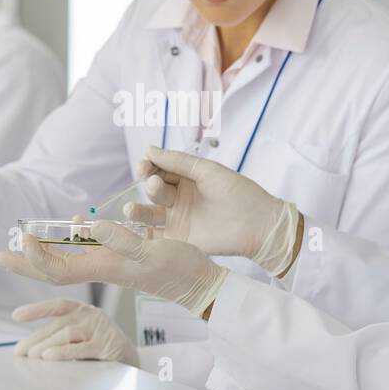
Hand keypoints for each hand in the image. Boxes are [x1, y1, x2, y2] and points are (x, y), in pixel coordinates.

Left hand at [0, 219, 226, 317]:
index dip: (35, 255)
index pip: (56, 268)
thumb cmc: (179, 269)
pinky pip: (88, 251)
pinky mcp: (122, 259)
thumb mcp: (152, 250)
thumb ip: (122, 239)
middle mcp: (101, 268)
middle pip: (52, 269)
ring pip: (67, 260)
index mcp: (103, 267)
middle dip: (25, 263)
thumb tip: (89, 227)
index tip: (23, 236)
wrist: (200, 284)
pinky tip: (75, 225)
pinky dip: (74, 240)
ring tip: (25, 241)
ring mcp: (111, 265)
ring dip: (43, 252)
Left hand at [12, 298, 137, 364]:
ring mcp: (100, 328)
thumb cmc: (98, 346)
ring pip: (68, 333)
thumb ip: (58, 337)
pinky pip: (81, 348)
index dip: (36, 309)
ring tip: (33, 356)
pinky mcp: (106, 344)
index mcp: (82, 310)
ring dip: (47, 345)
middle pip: (58, 324)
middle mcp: (91, 315)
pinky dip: (63, 352)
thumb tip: (27, 348)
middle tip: (21, 351)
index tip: (16, 315)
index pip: (57, 305)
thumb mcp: (78, 336)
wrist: (128, 358)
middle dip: (36, 338)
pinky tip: (49, 357)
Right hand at [124, 145, 301, 275]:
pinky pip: (155, 237)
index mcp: (187, 178)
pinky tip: (133, 232)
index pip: (159, 169)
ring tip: (131, 210)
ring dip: (138, 210)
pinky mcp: (179, 240)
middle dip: (150, 185)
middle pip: (154, 189)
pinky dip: (142, 235)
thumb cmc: (239, 193)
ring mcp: (177, 219)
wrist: (258, 226)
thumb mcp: (208, 171)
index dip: (149, 167)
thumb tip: (148, 149)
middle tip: (154, 183)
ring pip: (149, 212)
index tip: (144, 166)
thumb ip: (178, 162)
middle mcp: (179, 198)